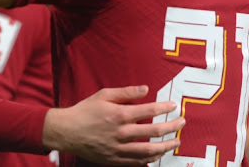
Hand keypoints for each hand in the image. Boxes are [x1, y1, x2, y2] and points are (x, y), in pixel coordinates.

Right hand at [43, 85, 183, 164]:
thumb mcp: (103, 95)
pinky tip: (157, 154)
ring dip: (166, 146)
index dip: (164, 108)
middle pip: (154, 132)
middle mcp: (122, 133)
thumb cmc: (84, 111)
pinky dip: (150, 159)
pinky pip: (138, 162)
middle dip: (172, 127)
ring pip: (150, 151)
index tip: (174, 106)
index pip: (149, 111)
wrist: (67, 131)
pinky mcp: (115, 159)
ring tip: (176, 142)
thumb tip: (145, 89)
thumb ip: (126, 92)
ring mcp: (119, 148)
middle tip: (181, 123)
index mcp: (119, 115)